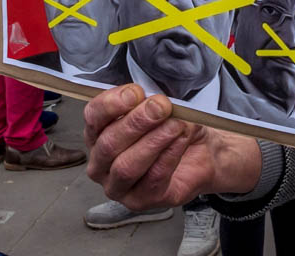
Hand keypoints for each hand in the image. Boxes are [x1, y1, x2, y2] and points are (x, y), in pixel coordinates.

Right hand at [84, 85, 261, 209]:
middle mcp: (101, 162)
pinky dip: (169, 156)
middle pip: (108, 143)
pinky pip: (152, 179)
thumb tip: (154, 101)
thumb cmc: (174, 129)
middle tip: (161, 107)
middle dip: (136, 123)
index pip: (93, 117)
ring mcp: (117, 186)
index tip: (136, 93)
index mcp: (98, 133)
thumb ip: (153, 103)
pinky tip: (180, 140)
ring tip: (174, 125)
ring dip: (153, 142)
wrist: (201, 153)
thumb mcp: (163, 108)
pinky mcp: (140, 200)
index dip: (111, 104)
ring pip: (126, 166)